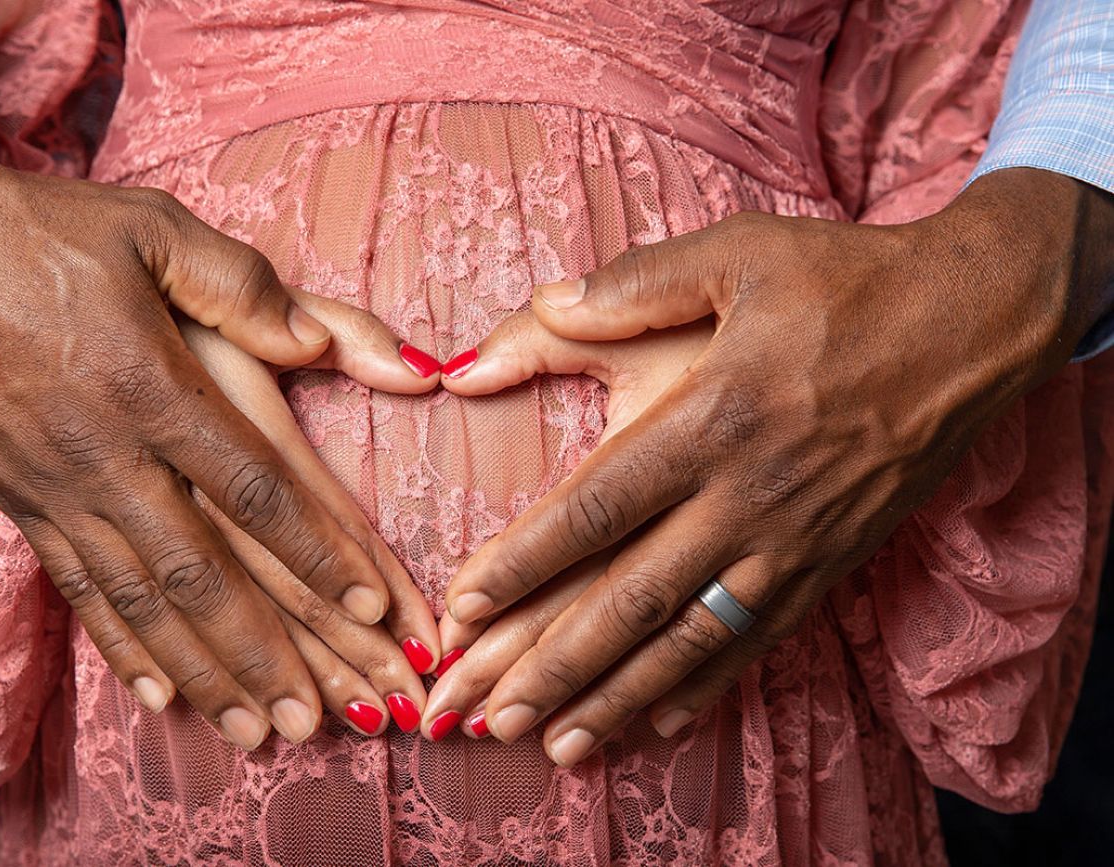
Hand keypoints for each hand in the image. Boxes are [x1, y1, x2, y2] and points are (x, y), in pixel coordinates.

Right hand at [0, 88, 440, 748]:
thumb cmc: (50, 231)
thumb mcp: (155, 230)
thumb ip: (244, 290)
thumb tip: (320, 341)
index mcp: (152, 383)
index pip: (254, 488)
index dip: (318, 553)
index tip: (374, 605)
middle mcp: (105, 452)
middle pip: (202, 572)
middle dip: (268, 652)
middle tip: (324, 716)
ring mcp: (57, 486)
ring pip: (142, 601)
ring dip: (206, 673)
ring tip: (258, 731)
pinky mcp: (20, 501)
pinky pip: (78, 591)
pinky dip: (122, 651)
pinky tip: (163, 697)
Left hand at [436, 168, 1113, 764]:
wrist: (974, 321)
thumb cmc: (848, 280)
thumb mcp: (738, 254)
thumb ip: (634, 284)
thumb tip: (542, 303)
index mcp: (712, 420)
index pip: (595, 508)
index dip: (523, 562)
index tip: (463, 606)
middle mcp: (749, 497)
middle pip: (632, 599)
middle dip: (553, 663)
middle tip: (485, 713)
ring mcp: (795, 541)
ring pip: (691, 640)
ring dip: (619, 697)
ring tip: (559, 745)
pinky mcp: (835, 562)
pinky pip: (761, 641)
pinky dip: (708, 686)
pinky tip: (663, 719)